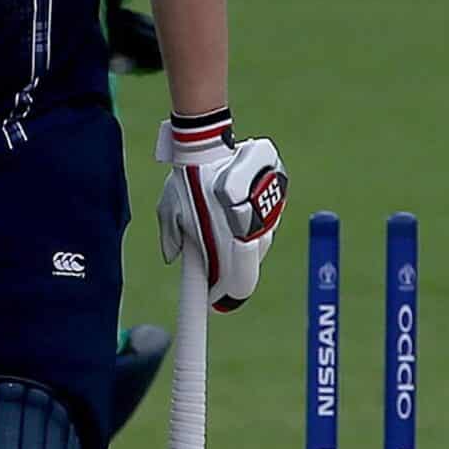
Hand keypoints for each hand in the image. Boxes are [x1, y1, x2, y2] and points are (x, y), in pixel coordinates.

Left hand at [154, 116, 287, 310]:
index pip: (235, 286)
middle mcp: (250, 238)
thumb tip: (172, 257)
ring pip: (261, 247)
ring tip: (225, 231)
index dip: (226, 295)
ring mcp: (266, 221)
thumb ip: (172, 237)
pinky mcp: (277, 203)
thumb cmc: (186, 181)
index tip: (215, 301)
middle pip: (249, 270)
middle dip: (234, 272)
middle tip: (217, 270)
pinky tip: (239, 212)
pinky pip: (269, 226)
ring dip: (245, 248)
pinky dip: (256, 227)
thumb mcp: (170, 211)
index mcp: (223, 245)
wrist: (209, 147)